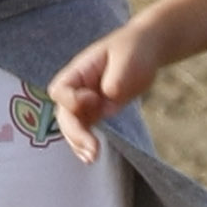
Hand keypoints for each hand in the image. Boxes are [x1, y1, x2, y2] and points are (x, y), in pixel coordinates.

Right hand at [48, 19, 164, 165]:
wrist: (145, 50)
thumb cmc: (134, 49)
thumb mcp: (127, 59)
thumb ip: (115, 79)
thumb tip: (107, 100)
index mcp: (79, 70)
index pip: (60, 89)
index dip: (72, 100)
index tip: (94, 99)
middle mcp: (77, 88)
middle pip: (64, 113)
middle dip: (75, 132)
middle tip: (93, 149)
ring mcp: (86, 102)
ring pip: (71, 126)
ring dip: (78, 143)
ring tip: (92, 157)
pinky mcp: (97, 111)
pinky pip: (85, 130)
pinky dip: (85, 144)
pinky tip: (91, 156)